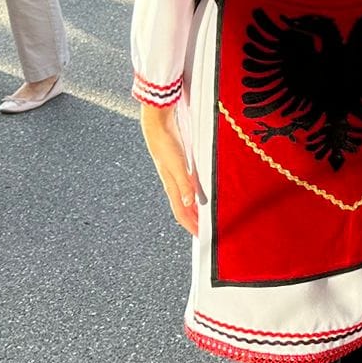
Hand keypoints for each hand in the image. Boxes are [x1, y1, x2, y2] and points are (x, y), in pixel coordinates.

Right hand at [141, 104, 200, 232]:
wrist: (157, 125)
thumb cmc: (165, 144)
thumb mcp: (177, 164)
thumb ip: (184, 183)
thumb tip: (189, 203)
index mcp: (171, 186)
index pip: (181, 212)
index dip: (190, 225)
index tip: (200, 236)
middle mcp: (172, 183)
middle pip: (183, 208)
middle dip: (193, 220)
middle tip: (204, 230)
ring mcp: (174, 175)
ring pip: (184, 198)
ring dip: (194, 209)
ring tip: (203, 216)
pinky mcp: (178, 166)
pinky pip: (186, 186)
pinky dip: (193, 194)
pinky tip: (199, 193)